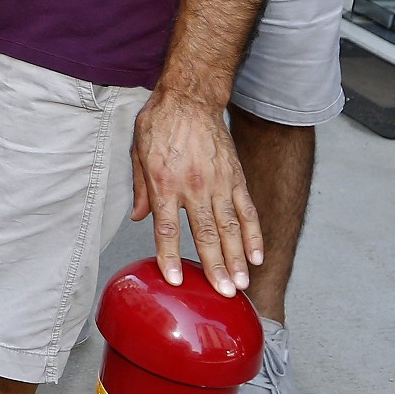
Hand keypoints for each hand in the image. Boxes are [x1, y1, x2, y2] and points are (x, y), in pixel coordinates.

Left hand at [128, 90, 262, 297]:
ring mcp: (218, 182)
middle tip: (224, 294)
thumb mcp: (138, 152)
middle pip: (205, 234)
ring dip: (237, 258)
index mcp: (164, 183)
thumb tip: (137, 217)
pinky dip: (254, 234)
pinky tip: (257, 255)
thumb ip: (139, 188)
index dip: (171, 257)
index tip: (176, 281)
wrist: (191, 98)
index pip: (167, 228)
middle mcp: (193, 186)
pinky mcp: (236, 177)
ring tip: (242, 284)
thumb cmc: (160, 123)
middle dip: (215, 268)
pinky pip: (247, 210)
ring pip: (230, 227)